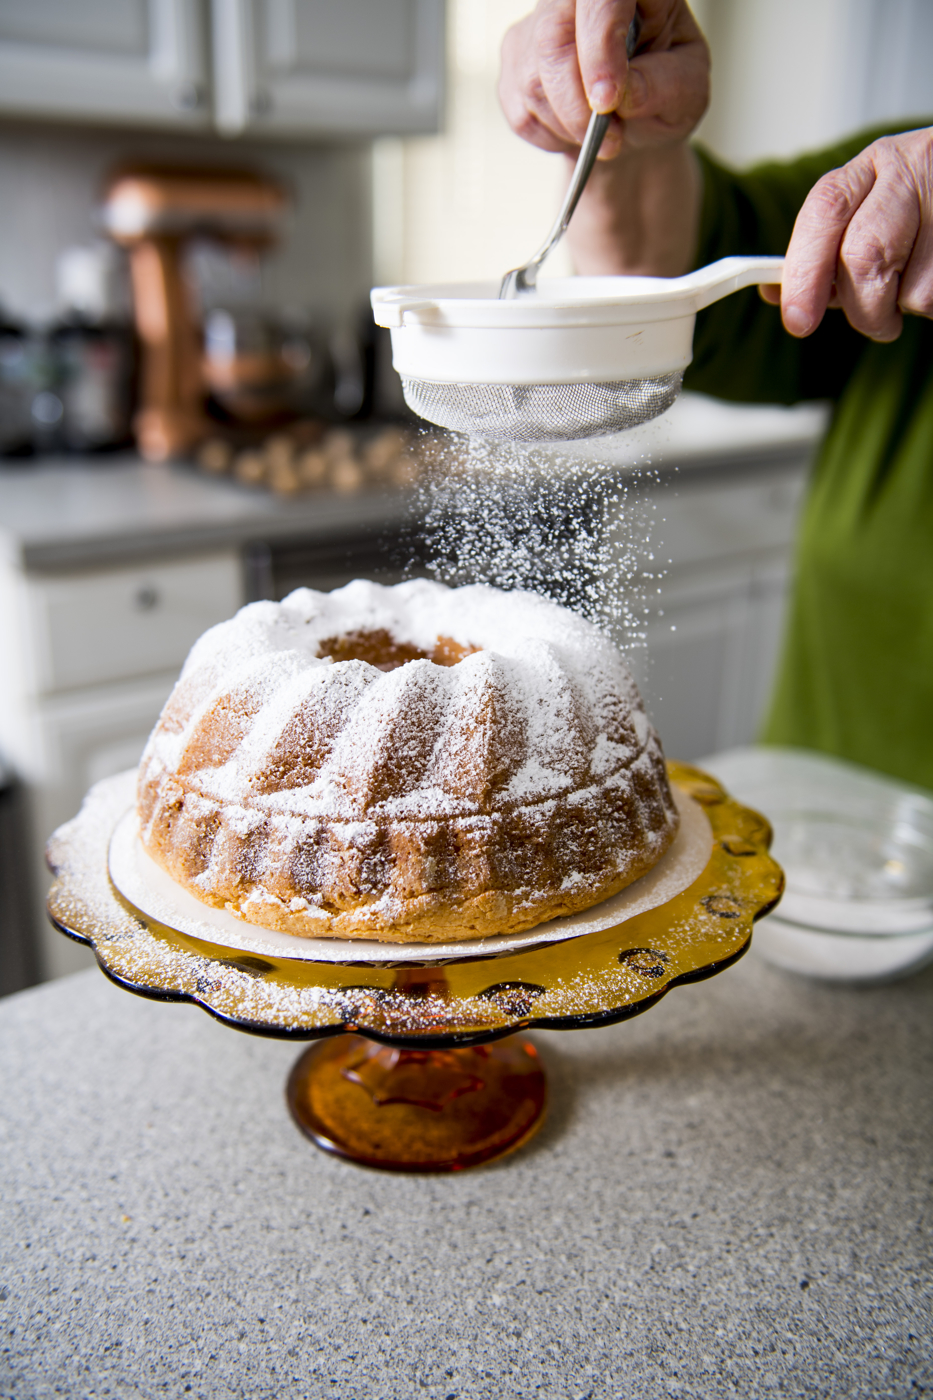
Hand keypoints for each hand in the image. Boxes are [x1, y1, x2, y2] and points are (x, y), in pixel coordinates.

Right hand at [499, 0, 709, 160]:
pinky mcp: (516, 57)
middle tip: (610, 140)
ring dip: (570, 126)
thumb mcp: (688, 91)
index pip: (601, 0)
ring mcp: (539, 22)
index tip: (607, 100)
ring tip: (605, 134)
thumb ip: (665, 86)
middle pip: (553, 37)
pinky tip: (578, 129)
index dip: (599, 48)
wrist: (634, 121)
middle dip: (577, 103)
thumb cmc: (665, 92)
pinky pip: (522, 110)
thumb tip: (623, 94)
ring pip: (534, 79)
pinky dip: (553, 136)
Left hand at [761, 127, 932, 341]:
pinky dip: (932, 306)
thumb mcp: (870, 212)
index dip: (805, 271)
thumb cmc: (918, 209)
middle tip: (875, 322)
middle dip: (861, 308)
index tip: (797, 320)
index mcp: (873, 166)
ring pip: (909, 290)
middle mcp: (909, 175)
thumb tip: (777, 294)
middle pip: (862, 256)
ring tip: (919, 284)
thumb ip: (826, 253)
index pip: (826, 211)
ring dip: (905, 308)